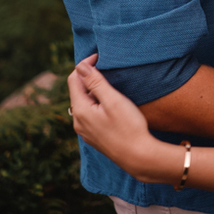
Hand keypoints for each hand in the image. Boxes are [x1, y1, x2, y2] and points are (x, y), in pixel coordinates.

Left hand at [68, 55, 153, 170]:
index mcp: (80, 110)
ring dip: (93, 91)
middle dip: (89, 77)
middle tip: (107, 68)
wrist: (139, 157)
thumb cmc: (128, 126)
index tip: (100, 57)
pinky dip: (97, 104)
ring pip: (84, 103)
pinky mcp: (94, 137)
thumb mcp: (113, 100)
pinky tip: (110, 104)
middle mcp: (78, 122)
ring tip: (110, 84)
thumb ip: (95, 82)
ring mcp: (85, 132)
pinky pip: (90, 114)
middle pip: (78, 91)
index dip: (85, 65)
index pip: (74, 79)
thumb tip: (80, 66)